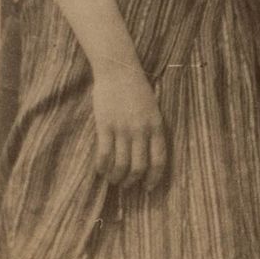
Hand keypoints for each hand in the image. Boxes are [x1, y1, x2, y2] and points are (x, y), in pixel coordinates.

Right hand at [89, 63, 168, 191]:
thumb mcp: (153, 109)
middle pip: (139, 167)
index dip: (154, 178)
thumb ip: (152, 130)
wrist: (119, 70)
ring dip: (116, 177)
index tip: (148, 188)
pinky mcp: (105, 126)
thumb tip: (148, 154)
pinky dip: (102, 167)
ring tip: (113, 180)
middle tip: (126, 186)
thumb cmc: (137, 88)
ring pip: (120, 164)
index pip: (159, 160)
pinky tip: (100, 170)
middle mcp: (141, 131)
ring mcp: (123, 129)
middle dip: (132, 181)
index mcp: (156, 126)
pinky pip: (104, 154)